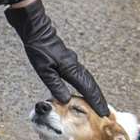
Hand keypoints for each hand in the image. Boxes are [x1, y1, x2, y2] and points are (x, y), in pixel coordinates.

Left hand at [3, 0, 108, 114]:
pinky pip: (81, 74)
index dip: (96, 101)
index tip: (103, 112)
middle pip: (91, 84)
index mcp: (71, 68)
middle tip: (104, 111)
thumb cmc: (38, 47)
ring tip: (97, 102)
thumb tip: (66, 100)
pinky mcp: (66, 59)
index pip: (87, 88)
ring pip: (87, 79)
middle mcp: (74, 65)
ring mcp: (71, 61)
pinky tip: (82, 87)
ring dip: (93, 91)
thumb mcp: (43, 69)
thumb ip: (55, 85)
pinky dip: (85, 84)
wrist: (35, 28)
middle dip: (98, 98)